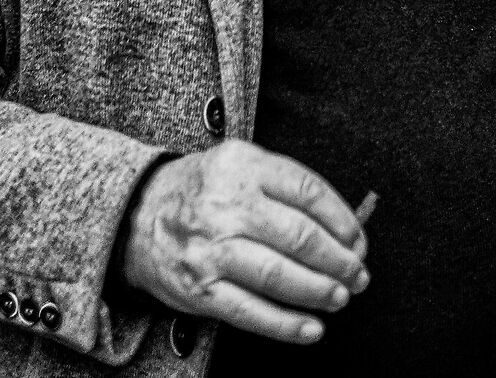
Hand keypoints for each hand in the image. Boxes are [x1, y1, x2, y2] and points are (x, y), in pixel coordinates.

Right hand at [120, 141, 369, 344]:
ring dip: (320, 292)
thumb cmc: (204, 191)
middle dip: (339, 262)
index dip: (343, 221)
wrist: (137, 215)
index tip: (358, 241)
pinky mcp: (200, 288)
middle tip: (357, 276)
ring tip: (340, 298)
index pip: (308, 191)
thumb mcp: (240, 165)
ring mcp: (211, 249)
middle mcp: (226, 205)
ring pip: (279, 276)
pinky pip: (251, 311)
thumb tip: (346, 230)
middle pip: (300, 237)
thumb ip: (287, 186)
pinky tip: (312, 329)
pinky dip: (287, 325)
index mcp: (243, 166)